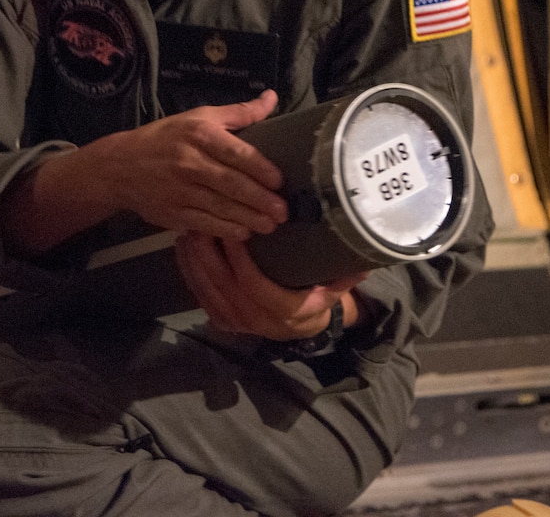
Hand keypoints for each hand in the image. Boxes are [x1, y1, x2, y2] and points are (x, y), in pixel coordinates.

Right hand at [82, 89, 286, 240]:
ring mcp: (180, 190)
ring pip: (220, 207)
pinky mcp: (172, 213)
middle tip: (283, 211)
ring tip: (270, 225)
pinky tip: (244, 232)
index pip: (236, 153)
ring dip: (248, 218)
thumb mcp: (199, 117)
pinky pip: (204, 223)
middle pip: (231, 183)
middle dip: (260, 199)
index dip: (260, 169)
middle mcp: (190, 163)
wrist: (121, 166)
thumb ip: (239, 112)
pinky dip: (225, 230)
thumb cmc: (167, 137)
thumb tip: (271, 97)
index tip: (279, 181)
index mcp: (200, 135)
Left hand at [173, 232, 367, 340]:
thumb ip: (345, 277)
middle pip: (222, 282)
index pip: (253, 283)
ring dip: (194, 257)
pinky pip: (198, 293)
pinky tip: (183, 245)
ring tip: (189, 225)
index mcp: (280, 311)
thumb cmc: (313, 302)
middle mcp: (252, 319)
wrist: (297, 332)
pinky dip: (188, 269)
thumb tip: (367, 261)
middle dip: (208, 251)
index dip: (240, 257)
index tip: (236, 228)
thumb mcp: (332, 292)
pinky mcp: (218, 319)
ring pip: (205, 287)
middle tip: (203, 218)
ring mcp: (233, 321)